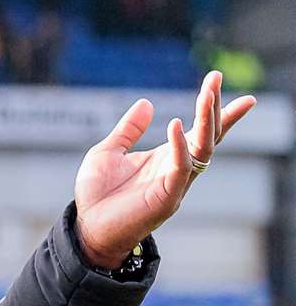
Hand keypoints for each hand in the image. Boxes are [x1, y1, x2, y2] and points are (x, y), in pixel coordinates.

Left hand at [74, 71, 256, 268]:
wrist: (87, 227)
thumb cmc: (98, 194)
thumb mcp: (108, 152)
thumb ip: (128, 130)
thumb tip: (146, 103)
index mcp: (167, 157)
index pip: (200, 130)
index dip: (214, 108)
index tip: (217, 79)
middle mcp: (177, 168)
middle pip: (209, 135)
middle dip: (214, 107)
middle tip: (213, 78)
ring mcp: (175, 183)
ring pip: (202, 149)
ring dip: (206, 121)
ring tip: (205, 94)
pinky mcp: (167, 198)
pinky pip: (181, 169)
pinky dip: (181, 147)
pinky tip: (176, 125)